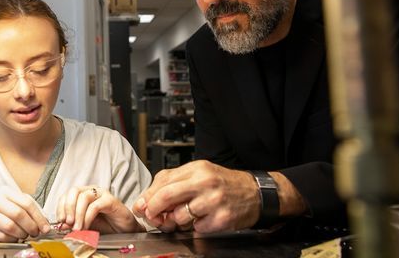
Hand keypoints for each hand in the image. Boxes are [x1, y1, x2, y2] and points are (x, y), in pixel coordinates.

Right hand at [0, 186, 50, 240]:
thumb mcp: (5, 204)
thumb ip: (22, 208)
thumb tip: (42, 221)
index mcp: (4, 191)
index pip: (27, 202)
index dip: (39, 217)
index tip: (45, 228)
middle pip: (20, 214)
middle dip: (31, 227)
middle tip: (35, 234)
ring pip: (11, 226)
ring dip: (21, 234)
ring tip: (23, 236)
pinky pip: (2, 235)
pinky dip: (10, 239)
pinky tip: (12, 238)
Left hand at [56, 185, 142, 233]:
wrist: (125, 230)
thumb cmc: (106, 225)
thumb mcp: (86, 224)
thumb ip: (74, 223)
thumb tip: (61, 225)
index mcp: (83, 194)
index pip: (67, 195)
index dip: (61, 207)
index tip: (60, 220)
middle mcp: (92, 190)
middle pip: (74, 191)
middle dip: (68, 207)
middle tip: (67, 223)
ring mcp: (102, 193)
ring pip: (83, 197)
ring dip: (77, 214)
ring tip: (77, 228)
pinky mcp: (110, 200)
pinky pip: (95, 206)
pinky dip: (87, 217)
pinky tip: (86, 226)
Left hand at [132, 160, 260, 232]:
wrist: (255, 193)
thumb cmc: (223, 184)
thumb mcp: (199, 173)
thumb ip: (173, 182)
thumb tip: (146, 199)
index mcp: (197, 169)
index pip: (163, 182)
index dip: (148, 196)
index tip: (143, 206)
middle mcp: (205, 183)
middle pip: (167, 196)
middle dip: (154, 209)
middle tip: (153, 216)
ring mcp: (214, 201)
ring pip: (180, 216)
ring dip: (176, 221)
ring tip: (185, 217)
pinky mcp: (222, 219)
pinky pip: (197, 228)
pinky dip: (195, 227)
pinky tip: (203, 220)